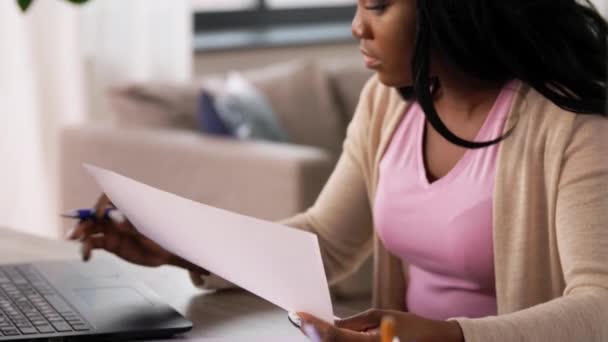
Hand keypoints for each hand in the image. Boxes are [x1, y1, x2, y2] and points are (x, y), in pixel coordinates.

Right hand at [67, 193, 207, 274]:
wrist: (170, 251)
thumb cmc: (163, 233)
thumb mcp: (150, 228)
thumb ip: (132, 224)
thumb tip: (115, 220)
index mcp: (126, 204)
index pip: (108, 197)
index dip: (100, 203)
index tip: (99, 215)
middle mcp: (116, 215)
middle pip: (94, 213)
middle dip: (83, 220)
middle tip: (76, 232)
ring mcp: (112, 229)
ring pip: (90, 228)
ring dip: (80, 233)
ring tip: (76, 241)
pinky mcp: (110, 243)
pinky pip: (94, 243)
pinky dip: (86, 248)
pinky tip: (85, 256)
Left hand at [297, 309, 463, 341]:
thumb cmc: (411, 328)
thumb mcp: (382, 316)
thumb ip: (354, 322)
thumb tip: (331, 322)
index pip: (334, 336)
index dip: (314, 326)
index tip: (298, 315)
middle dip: (314, 333)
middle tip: (298, 318)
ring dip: (322, 339)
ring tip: (308, 324)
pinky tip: (325, 334)